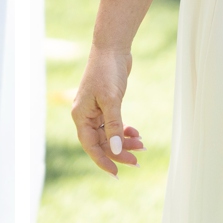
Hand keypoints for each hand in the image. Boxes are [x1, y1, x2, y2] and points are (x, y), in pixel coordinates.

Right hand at [70, 46, 143, 176]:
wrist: (112, 49)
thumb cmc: (107, 72)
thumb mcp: (111, 100)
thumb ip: (114, 126)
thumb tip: (116, 150)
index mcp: (81, 116)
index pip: (91, 146)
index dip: (103, 161)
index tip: (117, 174)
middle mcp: (86, 116)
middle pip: (102, 143)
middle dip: (119, 152)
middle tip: (137, 161)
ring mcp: (95, 111)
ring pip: (109, 135)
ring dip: (125, 141)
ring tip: (142, 145)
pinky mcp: (106, 105)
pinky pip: (114, 125)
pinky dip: (124, 130)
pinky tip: (136, 133)